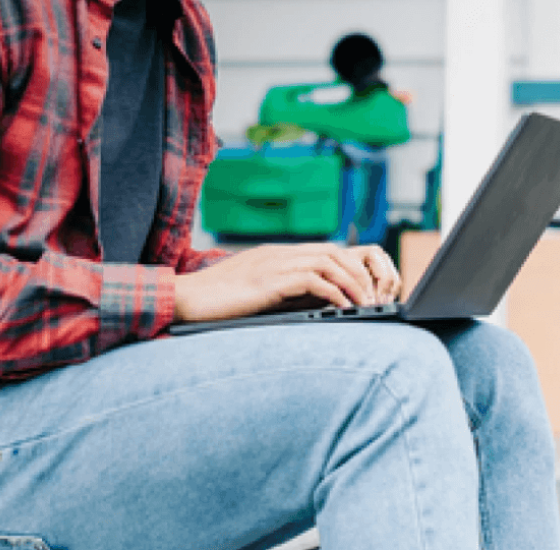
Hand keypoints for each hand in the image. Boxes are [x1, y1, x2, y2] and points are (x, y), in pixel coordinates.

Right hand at [172, 243, 401, 322]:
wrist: (186, 299)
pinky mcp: (269, 280)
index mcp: (276, 255)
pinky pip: (312, 279)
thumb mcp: (255, 293)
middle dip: (359, 274)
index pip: (325, 250)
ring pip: (328, 261)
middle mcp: (279, 254)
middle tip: (373, 298)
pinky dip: (333, 293)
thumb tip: (313, 304)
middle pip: (334, 251)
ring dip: (352, 283)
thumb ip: (280, 291)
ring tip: (364, 305)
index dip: (350, 268)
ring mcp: (273, 263)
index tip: (364, 290)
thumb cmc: (215, 302)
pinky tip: (342, 309)